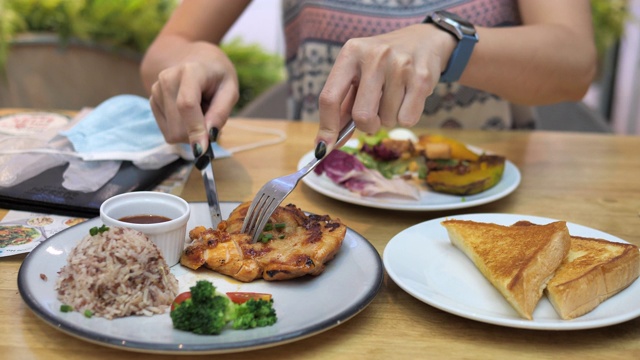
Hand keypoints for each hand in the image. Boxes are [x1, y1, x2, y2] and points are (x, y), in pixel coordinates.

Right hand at [149, 42, 238, 156]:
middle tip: (211, 119)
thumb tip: (209, 136)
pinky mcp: (152, 101)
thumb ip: (221, 112)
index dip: (194, 130)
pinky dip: (182, 128)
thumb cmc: (217, 75)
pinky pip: (168, 131)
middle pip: (178, 126)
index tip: (201, 151)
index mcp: (190, 71)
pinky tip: (188, 112)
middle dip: (197, 134)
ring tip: (199, 109)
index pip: (187, 105)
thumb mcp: (230, 89)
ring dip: (190, 131)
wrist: (196, 59)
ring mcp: (156, 90)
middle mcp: (167, 79)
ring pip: (172, 132)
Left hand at [315, 23, 455, 150]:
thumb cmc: (383, 64)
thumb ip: (343, 106)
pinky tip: (409, 97)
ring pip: (387, 120)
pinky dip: (406, 117)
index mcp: (351, 53)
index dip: (327, 127)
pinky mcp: (421, 78)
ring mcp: (399, 66)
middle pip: (361, 116)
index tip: (323, 148)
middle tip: (375, 115)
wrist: (424, 40)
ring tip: (396, 95)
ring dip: (389, 117)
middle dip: (367, 125)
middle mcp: (374, 56)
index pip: (329, 97)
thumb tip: (328, 143)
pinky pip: (407, 120)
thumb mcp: (359, 74)